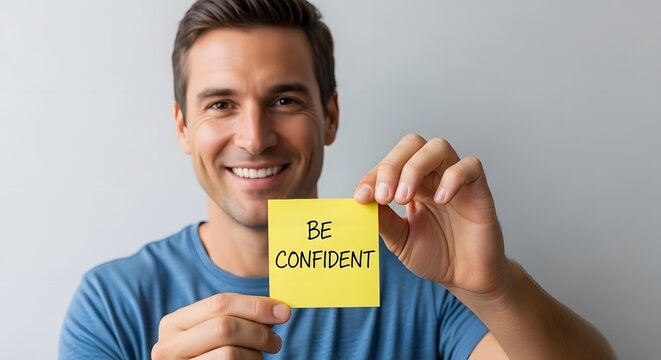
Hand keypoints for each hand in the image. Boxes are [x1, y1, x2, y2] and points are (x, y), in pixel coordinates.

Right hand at [151, 293, 289, 358]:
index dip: (255, 305)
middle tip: (276, 342)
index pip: (219, 303)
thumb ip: (239, 317)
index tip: (284, 311)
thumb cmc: (210, 355)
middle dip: (259, 332)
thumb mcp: (214, 332)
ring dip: (255, 355)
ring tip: (260, 357)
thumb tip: (279, 310)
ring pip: (229, 353)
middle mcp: (168, 347)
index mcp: (173, 323)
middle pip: (224, 327)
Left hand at [354, 134, 509, 298]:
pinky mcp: (479, 190)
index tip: (361, 197)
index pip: (390, 163)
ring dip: (415, 168)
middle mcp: (433, 176)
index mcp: (412, 184)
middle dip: (392, 165)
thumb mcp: (400, 240)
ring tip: (404, 197)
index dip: (373, 176)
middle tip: (384, 196)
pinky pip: (471, 166)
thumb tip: (362, 202)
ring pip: (438, 147)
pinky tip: (439, 200)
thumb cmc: (435, 256)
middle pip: (412, 144)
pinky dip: (452, 178)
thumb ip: (383, 220)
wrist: (464, 279)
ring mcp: (456, 180)